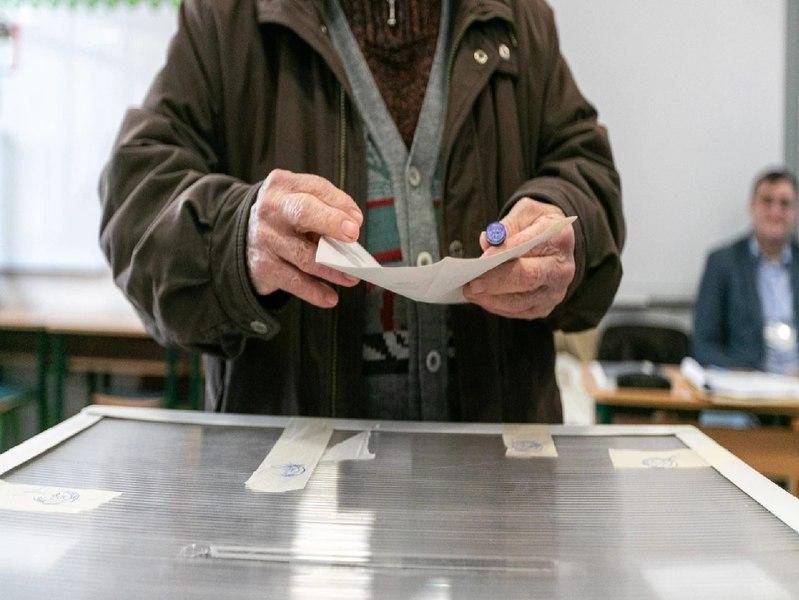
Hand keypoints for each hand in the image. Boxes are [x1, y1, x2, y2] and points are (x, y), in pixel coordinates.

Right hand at [246, 169, 361, 307]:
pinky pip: (294, 281)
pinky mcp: (263, 266)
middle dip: (331, 223)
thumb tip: (354, 224)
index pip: (317, 189)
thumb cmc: (287, 217)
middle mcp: (271, 209)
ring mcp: (265, 238)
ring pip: (304, 255)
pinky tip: (330, 297)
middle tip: (353, 236)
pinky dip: (314, 292)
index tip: (357, 221)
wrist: (244, 236)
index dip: (340, 204)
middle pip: (304, 213)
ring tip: (352, 277)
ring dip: (333, 269)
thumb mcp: (301, 201)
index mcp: (284, 185)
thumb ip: (327, 208)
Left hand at [462, 198, 574, 319]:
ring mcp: (555, 291)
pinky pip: (517, 311)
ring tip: (469, 292)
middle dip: (495, 282)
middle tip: (471, 283)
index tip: (482, 260)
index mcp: (559, 239)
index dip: (503, 254)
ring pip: (520, 301)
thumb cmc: (536, 225)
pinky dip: (496, 306)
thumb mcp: (524, 213)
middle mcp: (561, 269)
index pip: (529, 247)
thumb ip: (506, 226)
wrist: (556, 243)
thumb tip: (488, 242)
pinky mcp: (544, 307)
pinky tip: (481, 298)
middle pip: (527, 279)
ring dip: (491, 298)